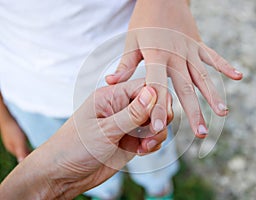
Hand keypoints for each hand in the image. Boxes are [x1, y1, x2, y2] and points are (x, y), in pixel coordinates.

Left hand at [0, 79, 171, 198]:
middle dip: (160, 117)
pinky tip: (142, 151)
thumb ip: (132, 113)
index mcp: (112, 96)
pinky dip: (153, 144)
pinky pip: (152, 136)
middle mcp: (122, 107)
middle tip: (154, 132)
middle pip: (154, 102)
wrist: (64, 175)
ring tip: (145, 146)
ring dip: (157, 133)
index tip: (159, 118)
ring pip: (156, 121)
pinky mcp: (131, 139)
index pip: (144, 86)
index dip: (157, 99)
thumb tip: (153, 91)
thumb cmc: (75, 148)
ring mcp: (128, 124)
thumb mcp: (105, 130)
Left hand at [106, 0, 242, 137]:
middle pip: (186, 87)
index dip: (157, 108)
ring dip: (213, 95)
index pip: (156, 86)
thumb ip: (124, 64)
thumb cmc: (143, 21)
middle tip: (201, 133)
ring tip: (222, 114)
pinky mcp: (198, 44)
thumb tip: (109, 83)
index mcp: (156, 56)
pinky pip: (213, 56)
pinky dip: (225, 66)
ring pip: (203, 76)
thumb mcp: (130, 41)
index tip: (160, 128)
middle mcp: (176, 56)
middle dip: (193, 111)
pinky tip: (238, 76)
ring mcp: (189, 49)